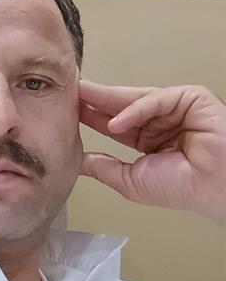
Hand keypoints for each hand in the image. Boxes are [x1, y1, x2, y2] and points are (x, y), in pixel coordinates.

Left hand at [79, 80, 225, 225]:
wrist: (213, 186)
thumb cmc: (178, 187)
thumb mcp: (128, 180)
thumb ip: (104, 168)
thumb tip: (78, 162)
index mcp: (147, 140)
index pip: (114, 125)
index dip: (92, 118)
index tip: (68, 112)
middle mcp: (159, 122)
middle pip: (121, 108)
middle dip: (94, 101)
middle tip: (69, 93)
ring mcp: (173, 109)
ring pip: (135, 101)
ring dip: (107, 98)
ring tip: (80, 94)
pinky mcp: (188, 98)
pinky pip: (155, 101)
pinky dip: (134, 111)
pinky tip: (115, 122)